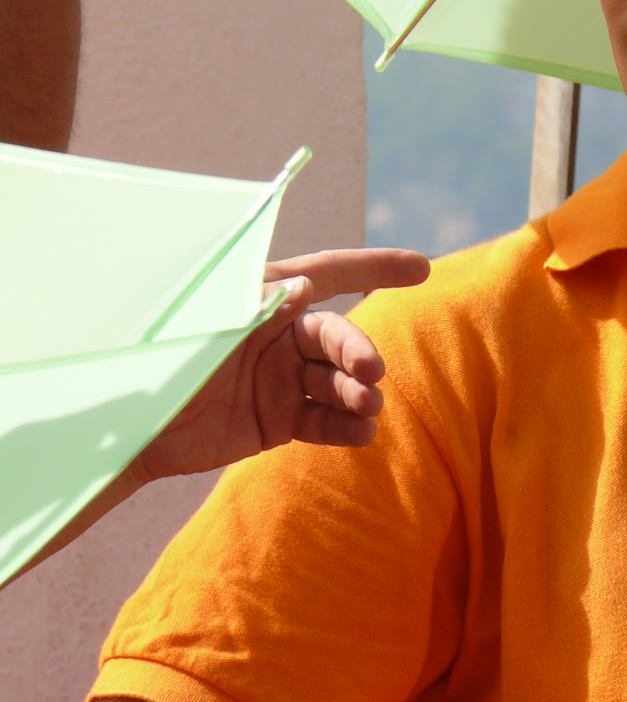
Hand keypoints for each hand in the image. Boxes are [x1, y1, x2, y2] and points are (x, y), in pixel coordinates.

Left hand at [130, 247, 429, 482]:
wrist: (131, 428)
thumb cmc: (162, 360)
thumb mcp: (207, 324)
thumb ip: (255, 306)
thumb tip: (306, 288)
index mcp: (263, 297)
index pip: (329, 273)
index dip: (375, 268)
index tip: (422, 269)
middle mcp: (279, 334)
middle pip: (336, 336)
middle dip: (358, 350)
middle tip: (370, 372)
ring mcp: (282, 378)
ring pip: (336, 381)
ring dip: (357, 391)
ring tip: (368, 407)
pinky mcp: (279, 419)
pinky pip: (324, 421)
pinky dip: (346, 427)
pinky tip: (361, 433)